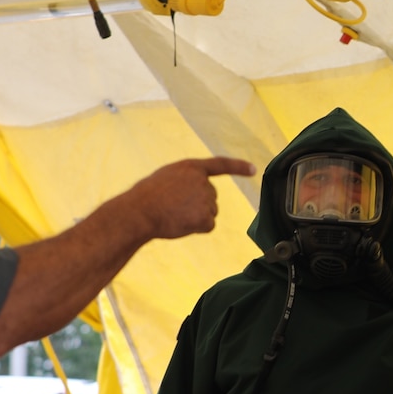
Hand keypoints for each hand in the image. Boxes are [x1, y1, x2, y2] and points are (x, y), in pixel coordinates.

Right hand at [129, 157, 255, 239]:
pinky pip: (208, 226)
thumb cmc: (146, 197)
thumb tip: (194, 194)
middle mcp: (202, 181)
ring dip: (195, 217)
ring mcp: (205, 198)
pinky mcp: (205, 217)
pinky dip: (197, 229)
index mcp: (191, 167)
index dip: (238, 167)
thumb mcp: (166, 177)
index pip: (220, 165)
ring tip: (174, 214)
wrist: (139, 212)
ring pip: (210, 213)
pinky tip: (181, 224)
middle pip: (211, 197)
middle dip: (198, 205)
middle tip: (174, 207)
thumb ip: (185, 180)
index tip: (253, 169)